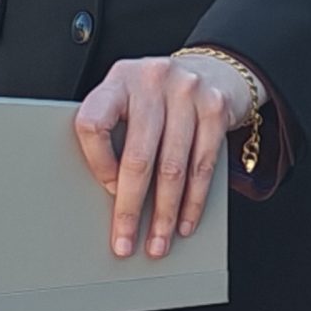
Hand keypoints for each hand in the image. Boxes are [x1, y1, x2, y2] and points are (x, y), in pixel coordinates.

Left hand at [72, 53, 250, 260]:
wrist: (213, 69)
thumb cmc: (158, 94)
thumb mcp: (129, 99)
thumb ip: (114, 131)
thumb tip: (107, 195)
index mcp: (119, 79)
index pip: (94, 123)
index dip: (96, 163)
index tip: (105, 191)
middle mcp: (152, 81)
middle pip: (138, 156)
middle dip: (130, 208)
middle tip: (125, 241)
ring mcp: (187, 93)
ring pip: (173, 168)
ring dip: (165, 214)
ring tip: (157, 242)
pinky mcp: (216, 109)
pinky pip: (203, 166)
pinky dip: (193, 201)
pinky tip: (185, 222)